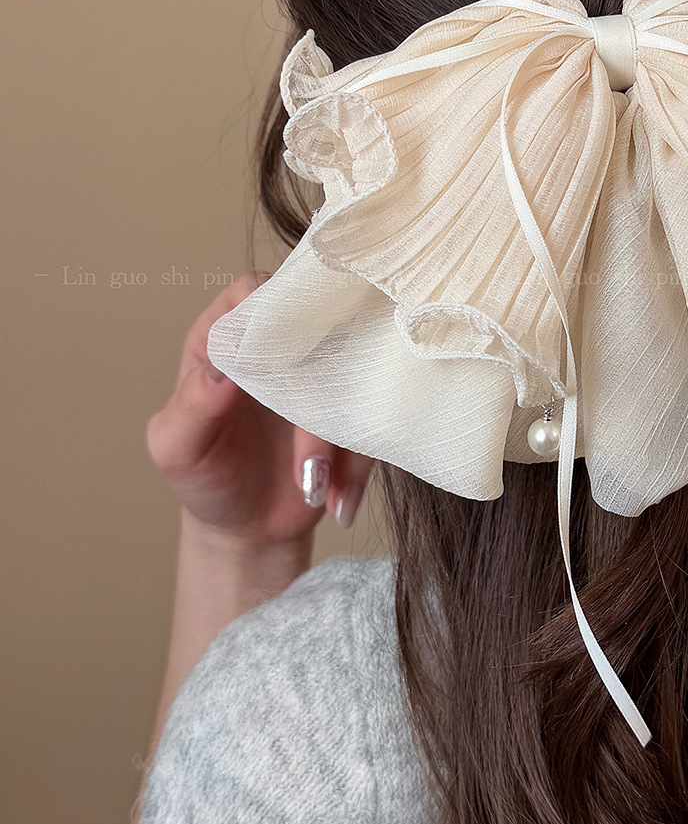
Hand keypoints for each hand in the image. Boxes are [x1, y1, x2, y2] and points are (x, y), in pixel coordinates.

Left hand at [146, 272, 373, 549]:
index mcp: (225, 341)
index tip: (280, 349)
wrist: (250, 531)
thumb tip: (220, 369)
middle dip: (317, 386)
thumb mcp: (178, 449)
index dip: (270, 307)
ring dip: (336, 438)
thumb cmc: (205, 481)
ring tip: (309, 485)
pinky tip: (334, 498)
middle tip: (305, 443)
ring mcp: (319, 375)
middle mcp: (276, 348)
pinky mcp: (353, 407)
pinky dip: (357, 463)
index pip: (253, 292)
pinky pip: (373, 416)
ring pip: (352, 374)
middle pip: (316, 324)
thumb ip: (191, 406)